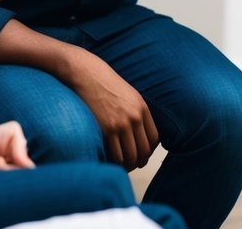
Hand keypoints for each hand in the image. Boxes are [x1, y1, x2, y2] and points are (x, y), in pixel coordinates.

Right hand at [64, 50, 159, 170]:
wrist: (87, 75)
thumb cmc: (105, 85)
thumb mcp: (129, 95)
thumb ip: (136, 112)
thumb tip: (140, 132)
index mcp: (142, 108)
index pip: (154, 139)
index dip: (149, 151)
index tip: (143, 155)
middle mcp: (134, 117)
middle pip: (143, 150)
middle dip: (140, 161)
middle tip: (134, 165)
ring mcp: (120, 124)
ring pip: (130, 156)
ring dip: (127, 165)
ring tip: (123, 167)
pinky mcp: (106, 129)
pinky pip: (115, 154)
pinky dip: (114, 162)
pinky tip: (111, 162)